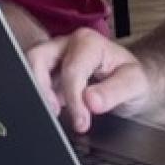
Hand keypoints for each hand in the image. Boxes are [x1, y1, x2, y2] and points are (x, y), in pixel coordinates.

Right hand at [28, 28, 152, 132]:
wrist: (129, 83)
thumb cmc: (130, 79)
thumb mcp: (134, 85)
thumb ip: (115, 92)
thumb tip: (91, 101)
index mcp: (88, 42)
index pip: (71, 70)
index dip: (74, 99)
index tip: (81, 122)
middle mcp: (67, 44)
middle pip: (38, 58)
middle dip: (41, 88)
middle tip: (55, 114)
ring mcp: (54, 57)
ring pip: (30, 66)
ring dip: (36, 91)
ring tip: (52, 114)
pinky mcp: (47, 72)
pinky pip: (32, 80)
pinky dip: (37, 96)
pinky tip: (52, 112)